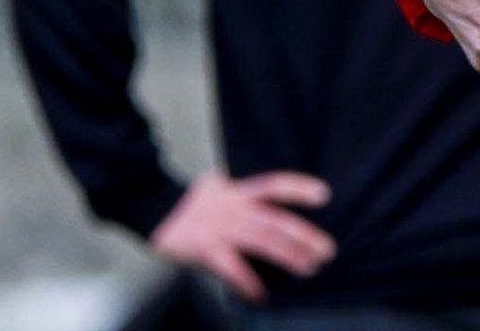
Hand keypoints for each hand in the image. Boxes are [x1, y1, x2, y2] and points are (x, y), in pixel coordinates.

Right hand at [150, 171, 334, 302]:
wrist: (153, 208)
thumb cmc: (191, 204)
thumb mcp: (218, 188)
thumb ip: (243, 194)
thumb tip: (271, 199)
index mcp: (238, 192)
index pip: (274, 185)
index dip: (298, 189)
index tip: (324, 195)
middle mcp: (233, 208)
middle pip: (274, 219)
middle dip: (303, 235)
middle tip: (327, 250)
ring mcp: (219, 228)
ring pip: (261, 240)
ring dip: (287, 255)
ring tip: (308, 268)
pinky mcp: (204, 248)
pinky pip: (230, 267)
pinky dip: (246, 281)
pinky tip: (260, 293)